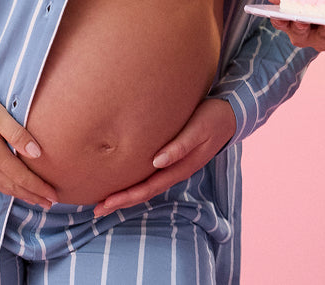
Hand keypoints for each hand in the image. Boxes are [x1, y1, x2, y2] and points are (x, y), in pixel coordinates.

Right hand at [0, 73, 58, 208]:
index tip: (54, 196)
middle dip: (31, 195)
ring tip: (32, 198)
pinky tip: (5, 185)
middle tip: (49, 204)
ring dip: (17, 193)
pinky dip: (1, 186)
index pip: (21, 177)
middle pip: (11, 185)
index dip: (38, 188)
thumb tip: (38, 154)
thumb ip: (16, 133)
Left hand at [93, 97, 236, 215]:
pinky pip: (150, 174)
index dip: (126, 196)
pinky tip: (125, 179)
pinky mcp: (172, 156)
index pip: (148, 187)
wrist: (229, 114)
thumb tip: (157, 162)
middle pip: (144, 191)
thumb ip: (180, 145)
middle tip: (95, 209)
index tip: (105, 202)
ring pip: (146, 185)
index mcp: (180, 167)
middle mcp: (175, 171)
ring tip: (104, 200)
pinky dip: (135, 181)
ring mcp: (174, 166)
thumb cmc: (213, 118)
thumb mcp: (199, 129)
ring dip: (126, 194)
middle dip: (120, 201)